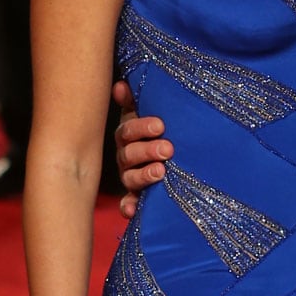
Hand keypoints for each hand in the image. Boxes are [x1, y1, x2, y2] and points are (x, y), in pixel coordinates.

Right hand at [112, 79, 171, 220]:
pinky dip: (128, 207)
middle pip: (129, 154)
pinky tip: (131, 211)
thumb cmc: (159, 130)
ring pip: (130, 177)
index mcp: (128, 135)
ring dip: (143, 175)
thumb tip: (120, 85)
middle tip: (168, 149)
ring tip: (160, 172)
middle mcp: (125, 156)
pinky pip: (128, 203)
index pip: (128, 130)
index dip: (141, 127)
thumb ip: (135, 101)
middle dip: (148, 150)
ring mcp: (129, 176)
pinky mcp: (135, 196)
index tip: (160, 126)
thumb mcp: (149, 113)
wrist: (174, 154)